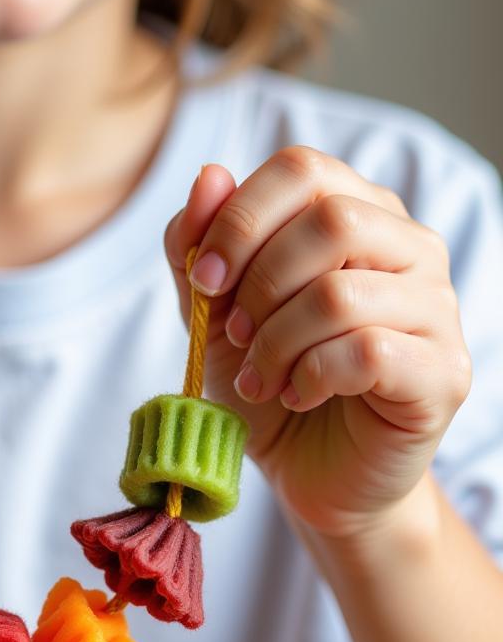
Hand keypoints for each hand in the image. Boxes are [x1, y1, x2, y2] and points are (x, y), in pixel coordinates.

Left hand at [165, 147, 471, 537]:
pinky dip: (311, 377)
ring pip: (342, 293)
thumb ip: (198, 248)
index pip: (302, 169)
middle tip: (237, 335)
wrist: (311, 472)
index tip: (203, 280)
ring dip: (277, 342)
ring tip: (258, 378)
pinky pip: (369, 352)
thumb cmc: (268, 382)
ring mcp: (436, 309)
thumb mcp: (212, 313)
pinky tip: (296, 395)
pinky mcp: (443, 372)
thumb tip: (208, 176)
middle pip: (330, 219)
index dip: (239, 219)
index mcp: (354, 215)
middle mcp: (408, 249)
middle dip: (259, 284)